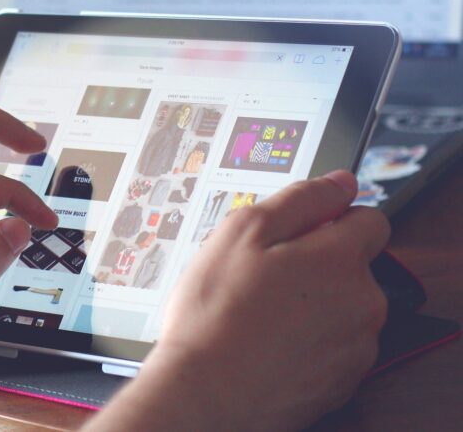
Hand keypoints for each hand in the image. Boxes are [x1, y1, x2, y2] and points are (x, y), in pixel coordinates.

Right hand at [93, 171, 389, 431]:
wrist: (207, 392)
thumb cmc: (216, 314)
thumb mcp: (241, 232)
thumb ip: (299, 200)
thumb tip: (339, 183)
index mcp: (341, 258)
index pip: (368, 217)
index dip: (329, 217)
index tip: (297, 231)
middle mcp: (363, 302)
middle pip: (354, 264)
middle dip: (316, 262)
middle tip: (262, 273)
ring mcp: (357, 345)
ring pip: (344, 306)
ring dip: (313, 302)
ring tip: (260, 311)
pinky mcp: (344, 380)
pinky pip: (334, 344)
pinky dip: (310, 340)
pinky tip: (269, 340)